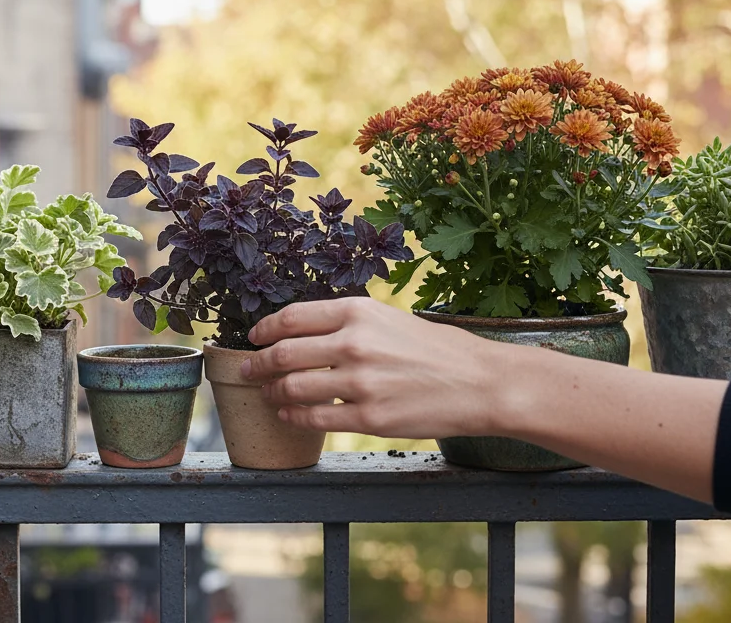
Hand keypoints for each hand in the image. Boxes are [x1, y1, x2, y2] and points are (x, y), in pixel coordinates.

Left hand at [242, 297, 511, 438]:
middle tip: (248, 370)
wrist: (482, 383)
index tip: (254, 338)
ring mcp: (360, 382)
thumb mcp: (391, 319)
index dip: (264, 330)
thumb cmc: (439, 350)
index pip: (292, 318)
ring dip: (272, 393)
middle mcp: (355, 343)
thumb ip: (348, 323)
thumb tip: (302, 334)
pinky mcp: (369, 418)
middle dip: (258, 364)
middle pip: (284, 353)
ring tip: (268, 395)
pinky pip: (315, 418)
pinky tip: (290, 415)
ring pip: (293, 388)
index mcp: (359, 312)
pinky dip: (294, 417)